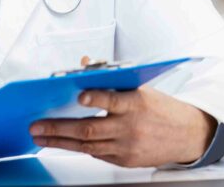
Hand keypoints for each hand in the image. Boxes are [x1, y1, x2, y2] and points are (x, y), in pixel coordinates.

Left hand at [29, 86, 216, 167]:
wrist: (186, 135)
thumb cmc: (161, 108)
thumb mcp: (141, 87)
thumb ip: (111, 78)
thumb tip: (84, 64)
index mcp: (137, 103)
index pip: (113, 100)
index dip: (96, 98)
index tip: (79, 96)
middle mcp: (131, 127)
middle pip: (90, 129)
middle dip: (59, 128)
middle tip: (37, 126)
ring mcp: (127, 147)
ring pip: (87, 145)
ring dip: (60, 141)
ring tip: (41, 137)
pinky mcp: (125, 161)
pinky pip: (96, 154)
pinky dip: (79, 147)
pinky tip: (63, 143)